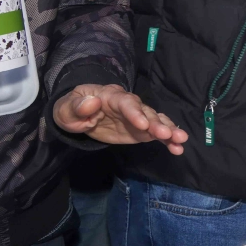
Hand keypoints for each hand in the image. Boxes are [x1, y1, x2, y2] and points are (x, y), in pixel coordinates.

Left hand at [53, 84, 187, 155]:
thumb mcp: (66, 108)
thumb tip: (92, 102)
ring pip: (156, 121)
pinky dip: (168, 140)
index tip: (143, 124)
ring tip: (180, 140)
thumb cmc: (71, 111)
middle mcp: (129, 104)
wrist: (77, 116)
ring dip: (169, 130)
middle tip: (168, 134)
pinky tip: (177, 148)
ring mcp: (137, 117)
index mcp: (111, 96)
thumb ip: (77, 105)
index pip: (126, 102)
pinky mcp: (141, 130)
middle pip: (146, 111)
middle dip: (157, 123)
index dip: (135, 112)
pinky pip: (156, 134)